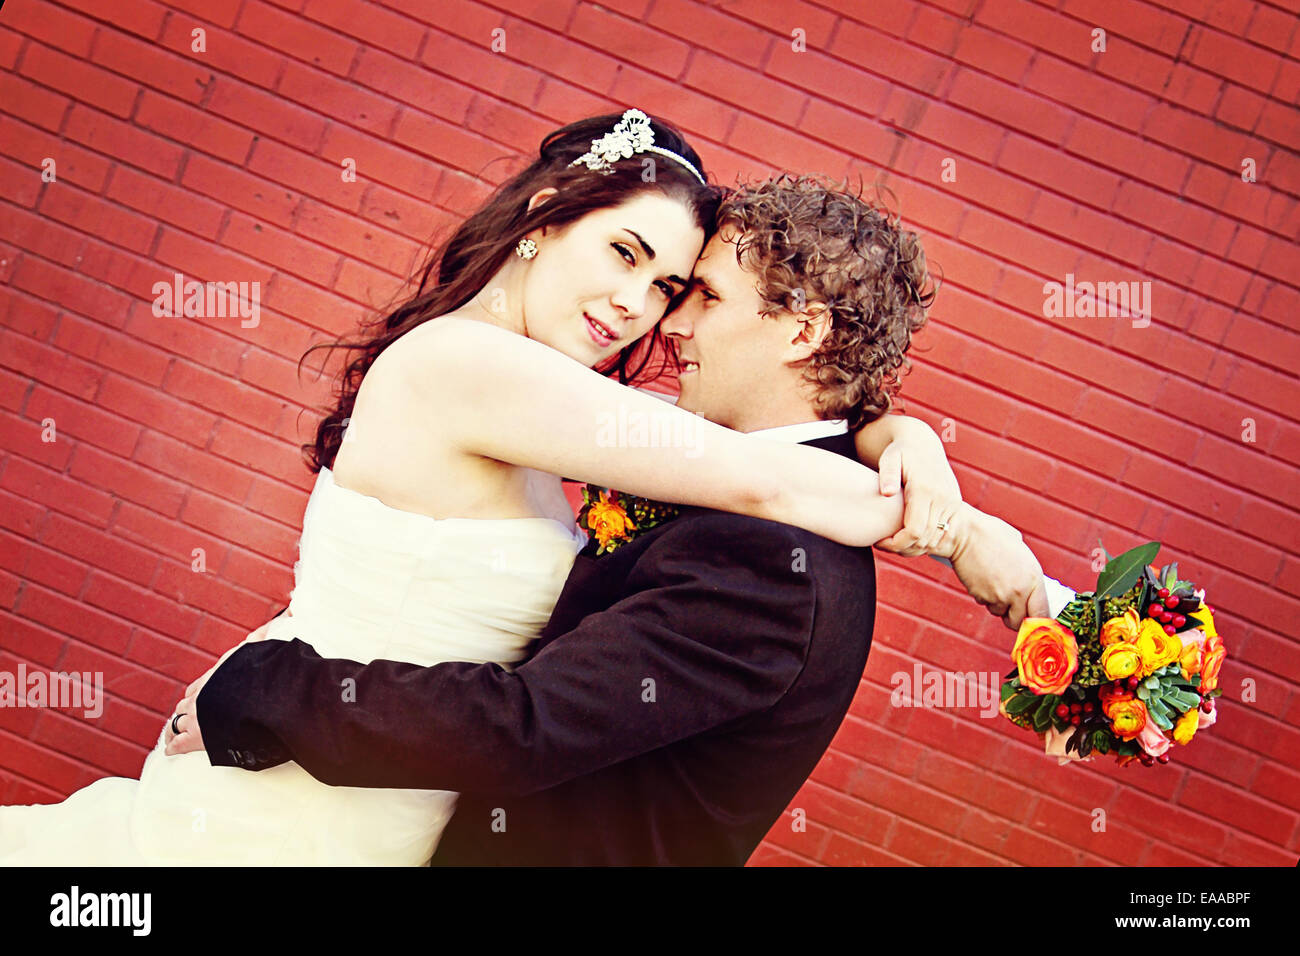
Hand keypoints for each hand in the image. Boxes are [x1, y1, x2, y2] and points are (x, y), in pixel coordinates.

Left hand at [164, 616, 278, 756]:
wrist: (259, 700)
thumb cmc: (265, 675)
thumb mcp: (267, 649)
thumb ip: (269, 635)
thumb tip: (287, 611)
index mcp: (217, 675)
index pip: (201, 684)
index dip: (199, 692)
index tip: (198, 696)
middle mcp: (203, 694)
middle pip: (186, 702)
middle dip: (186, 709)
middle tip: (187, 717)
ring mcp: (197, 716)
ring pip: (178, 721)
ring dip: (176, 727)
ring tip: (175, 734)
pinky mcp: (197, 737)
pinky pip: (179, 743)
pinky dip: (174, 746)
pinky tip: (171, 750)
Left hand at [871, 425, 962, 556]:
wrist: (923, 443)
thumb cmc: (900, 452)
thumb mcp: (889, 458)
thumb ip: (887, 474)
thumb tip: (887, 493)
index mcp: (925, 489)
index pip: (914, 530)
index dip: (896, 542)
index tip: (879, 542)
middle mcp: (943, 497)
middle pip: (925, 538)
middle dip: (903, 547)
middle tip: (883, 544)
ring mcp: (952, 502)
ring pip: (935, 538)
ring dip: (914, 546)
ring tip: (893, 542)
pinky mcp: (955, 505)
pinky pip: (942, 532)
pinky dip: (926, 540)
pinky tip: (907, 536)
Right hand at [946, 505, 1049, 629]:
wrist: (964, 534)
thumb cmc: (990, 534)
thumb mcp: (1020, 548)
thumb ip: (1026, 568)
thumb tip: (1027, 580)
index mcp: (1034, 577)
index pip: (1042, 612)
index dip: (1038, 620)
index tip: (1034, 620)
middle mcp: (1020, 590)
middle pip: (1020, 621)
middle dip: (1014, 617)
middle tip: (1009, 608)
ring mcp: (1000, 595)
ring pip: (1000, 612)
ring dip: (997, 604)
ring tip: (991, 582)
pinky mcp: (982, 596)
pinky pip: (985, 603)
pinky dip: (983, 596)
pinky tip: (981, 579)